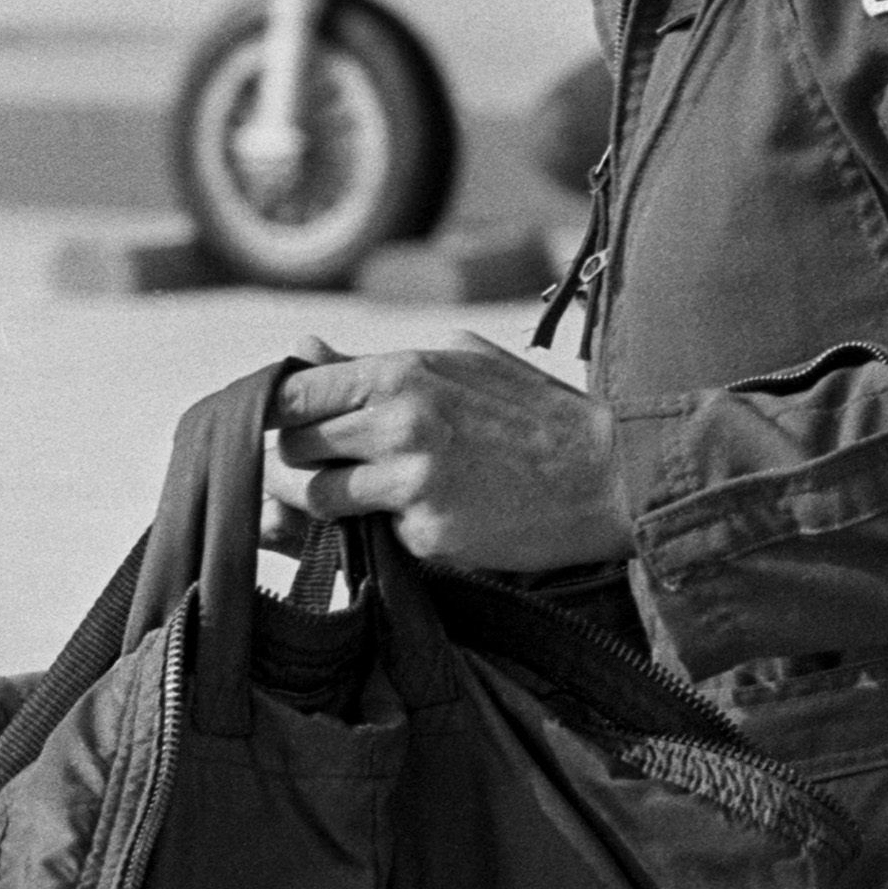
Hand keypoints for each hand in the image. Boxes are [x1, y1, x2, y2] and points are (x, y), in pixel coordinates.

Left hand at [267, 335, 634, 574]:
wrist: (608, 474)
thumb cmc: (535, 412)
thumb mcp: (461, 360)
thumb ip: (376, 362)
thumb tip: (303, 352)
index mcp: (403, 372)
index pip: (294, 392)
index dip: (279, 412)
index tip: (285, 426)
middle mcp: (399, 424)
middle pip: (295, 448)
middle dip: (300, 460)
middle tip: (326, 466)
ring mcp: (413, 484)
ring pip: (319, 499)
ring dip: (329, 501)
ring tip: (364, 495)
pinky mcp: (430, 536)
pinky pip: (377, 534)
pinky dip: (390, 529)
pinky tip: (429, 515)